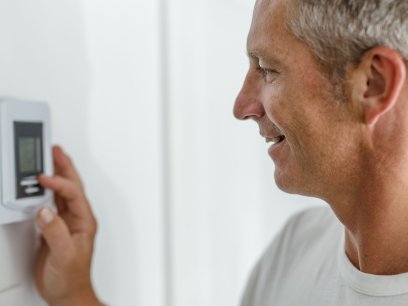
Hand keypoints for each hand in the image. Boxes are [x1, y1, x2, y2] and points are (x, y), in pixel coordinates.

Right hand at [35, 146, 102, 305]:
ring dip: (56, 175)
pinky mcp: (55, 227)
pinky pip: (50, 203)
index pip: (73, 194)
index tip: (44, 177)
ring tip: (48, 160)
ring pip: (62, 192)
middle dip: (64, 167)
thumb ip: (55, 232)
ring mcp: (66, 222)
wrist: (66, 292)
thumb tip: (45, 212)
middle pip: (71, 186)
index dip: (59, 183)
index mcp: (84, 221)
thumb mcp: (65, 254)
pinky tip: (38, 186)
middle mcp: (77, 218)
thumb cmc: (71, 276)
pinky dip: (44, 192)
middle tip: (55, 150)